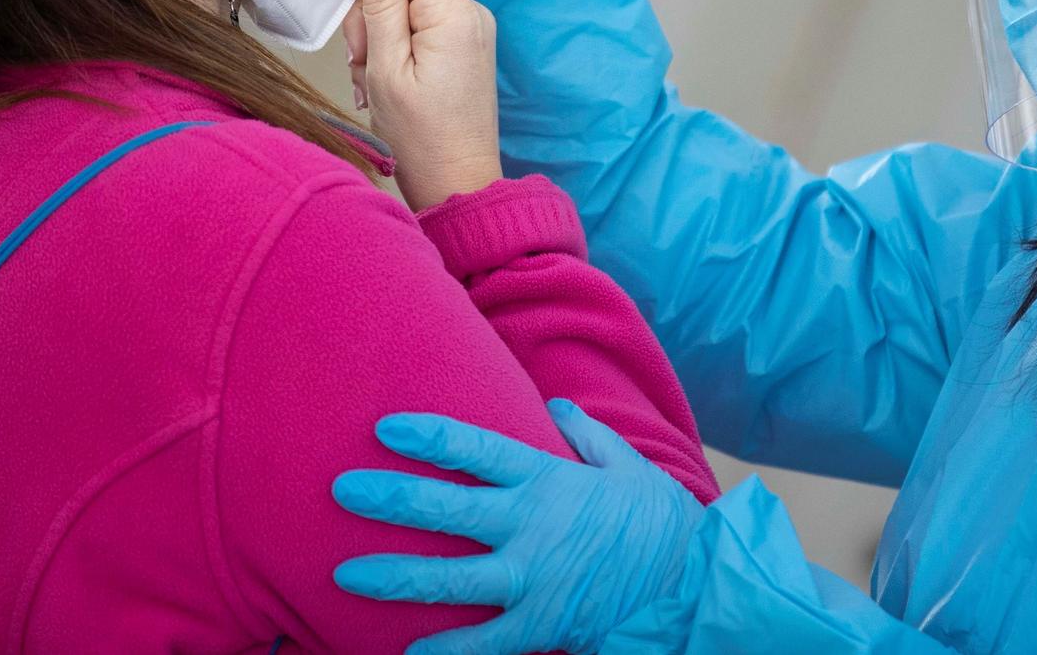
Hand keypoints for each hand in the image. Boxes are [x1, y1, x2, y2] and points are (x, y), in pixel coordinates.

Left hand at [333, 399, 704, 654]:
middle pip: (445, 509)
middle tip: (341, 489)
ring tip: (343, 574)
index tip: (385, 429)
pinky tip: (407, 654)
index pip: (475, 451)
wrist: (694, 586)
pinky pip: (481, 644)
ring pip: (447, 578)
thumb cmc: (661, 522)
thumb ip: (587, 436)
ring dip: (392, 577)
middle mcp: (530, 526)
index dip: (428, 438)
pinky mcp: (540, 626)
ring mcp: (532, 579)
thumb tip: (556, 406)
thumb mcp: (628, 466)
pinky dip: (444, 652)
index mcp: (547, 480)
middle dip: (389, 498)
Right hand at [349, 0, 502, 210]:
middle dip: (373, 10)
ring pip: (409, 1)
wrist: (457, 184)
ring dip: (380, 34)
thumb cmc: (420, 136)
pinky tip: (387, 81)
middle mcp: (471, 11)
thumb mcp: (386, 66)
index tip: (358, 14)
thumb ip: (379, 2)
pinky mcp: (465, 45)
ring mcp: (471, 29)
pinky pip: (422, 24)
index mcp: (454, 12)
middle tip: (363, 58)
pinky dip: (397, 47)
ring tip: (374, 78)